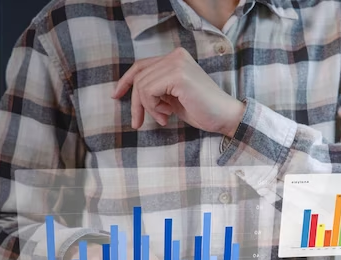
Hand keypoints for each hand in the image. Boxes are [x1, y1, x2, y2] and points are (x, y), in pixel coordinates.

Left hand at [112, 48, 245, 137]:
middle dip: (136, 103)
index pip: (141, 65)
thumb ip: (156, 88)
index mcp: (175, 57)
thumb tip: (131, 92)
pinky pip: (148, 91)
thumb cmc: (201, 110)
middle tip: (138, 123)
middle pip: (139, 77)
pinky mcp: (178, 75)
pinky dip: (153, 107)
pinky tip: (166, 115)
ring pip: (142, 85)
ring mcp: (177, 63)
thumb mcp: (172, 96)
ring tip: (163, 118)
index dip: (125, 81)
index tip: (116, 96)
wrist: (224, 117)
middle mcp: (175, 55)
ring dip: (148, 107)